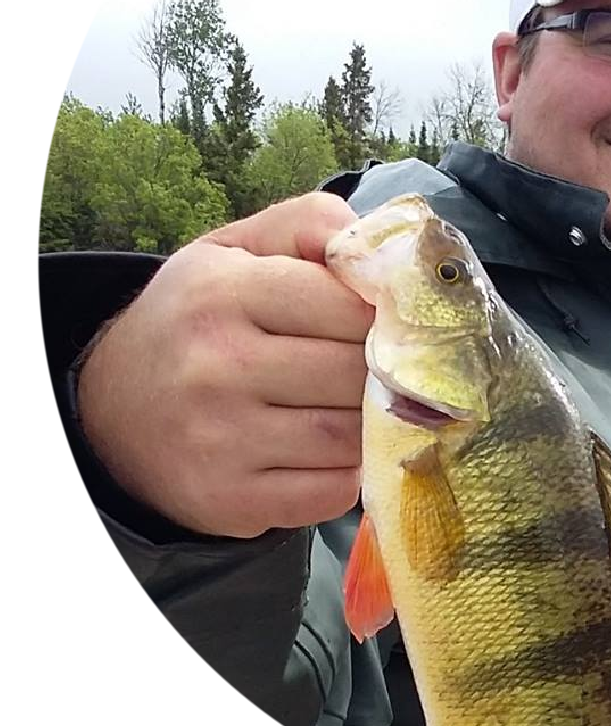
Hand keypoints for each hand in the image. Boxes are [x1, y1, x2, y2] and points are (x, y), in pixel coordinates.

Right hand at [76, 193, 374, 538]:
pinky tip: (328, 451)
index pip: (349, 305)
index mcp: (222, 291)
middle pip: (355, 373)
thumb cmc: (200, 316)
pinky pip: (331, 493)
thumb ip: (312, 224)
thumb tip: (380, 250)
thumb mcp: (239, 247)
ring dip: (368, 424)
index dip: (381, 315)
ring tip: (352, 406)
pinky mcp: (229, 501)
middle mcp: (214, 366)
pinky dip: (346, 473)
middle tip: (375, 368)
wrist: (114, 406)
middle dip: (380, 372)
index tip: (381, 321)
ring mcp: (219, 441)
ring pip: (350, 436)